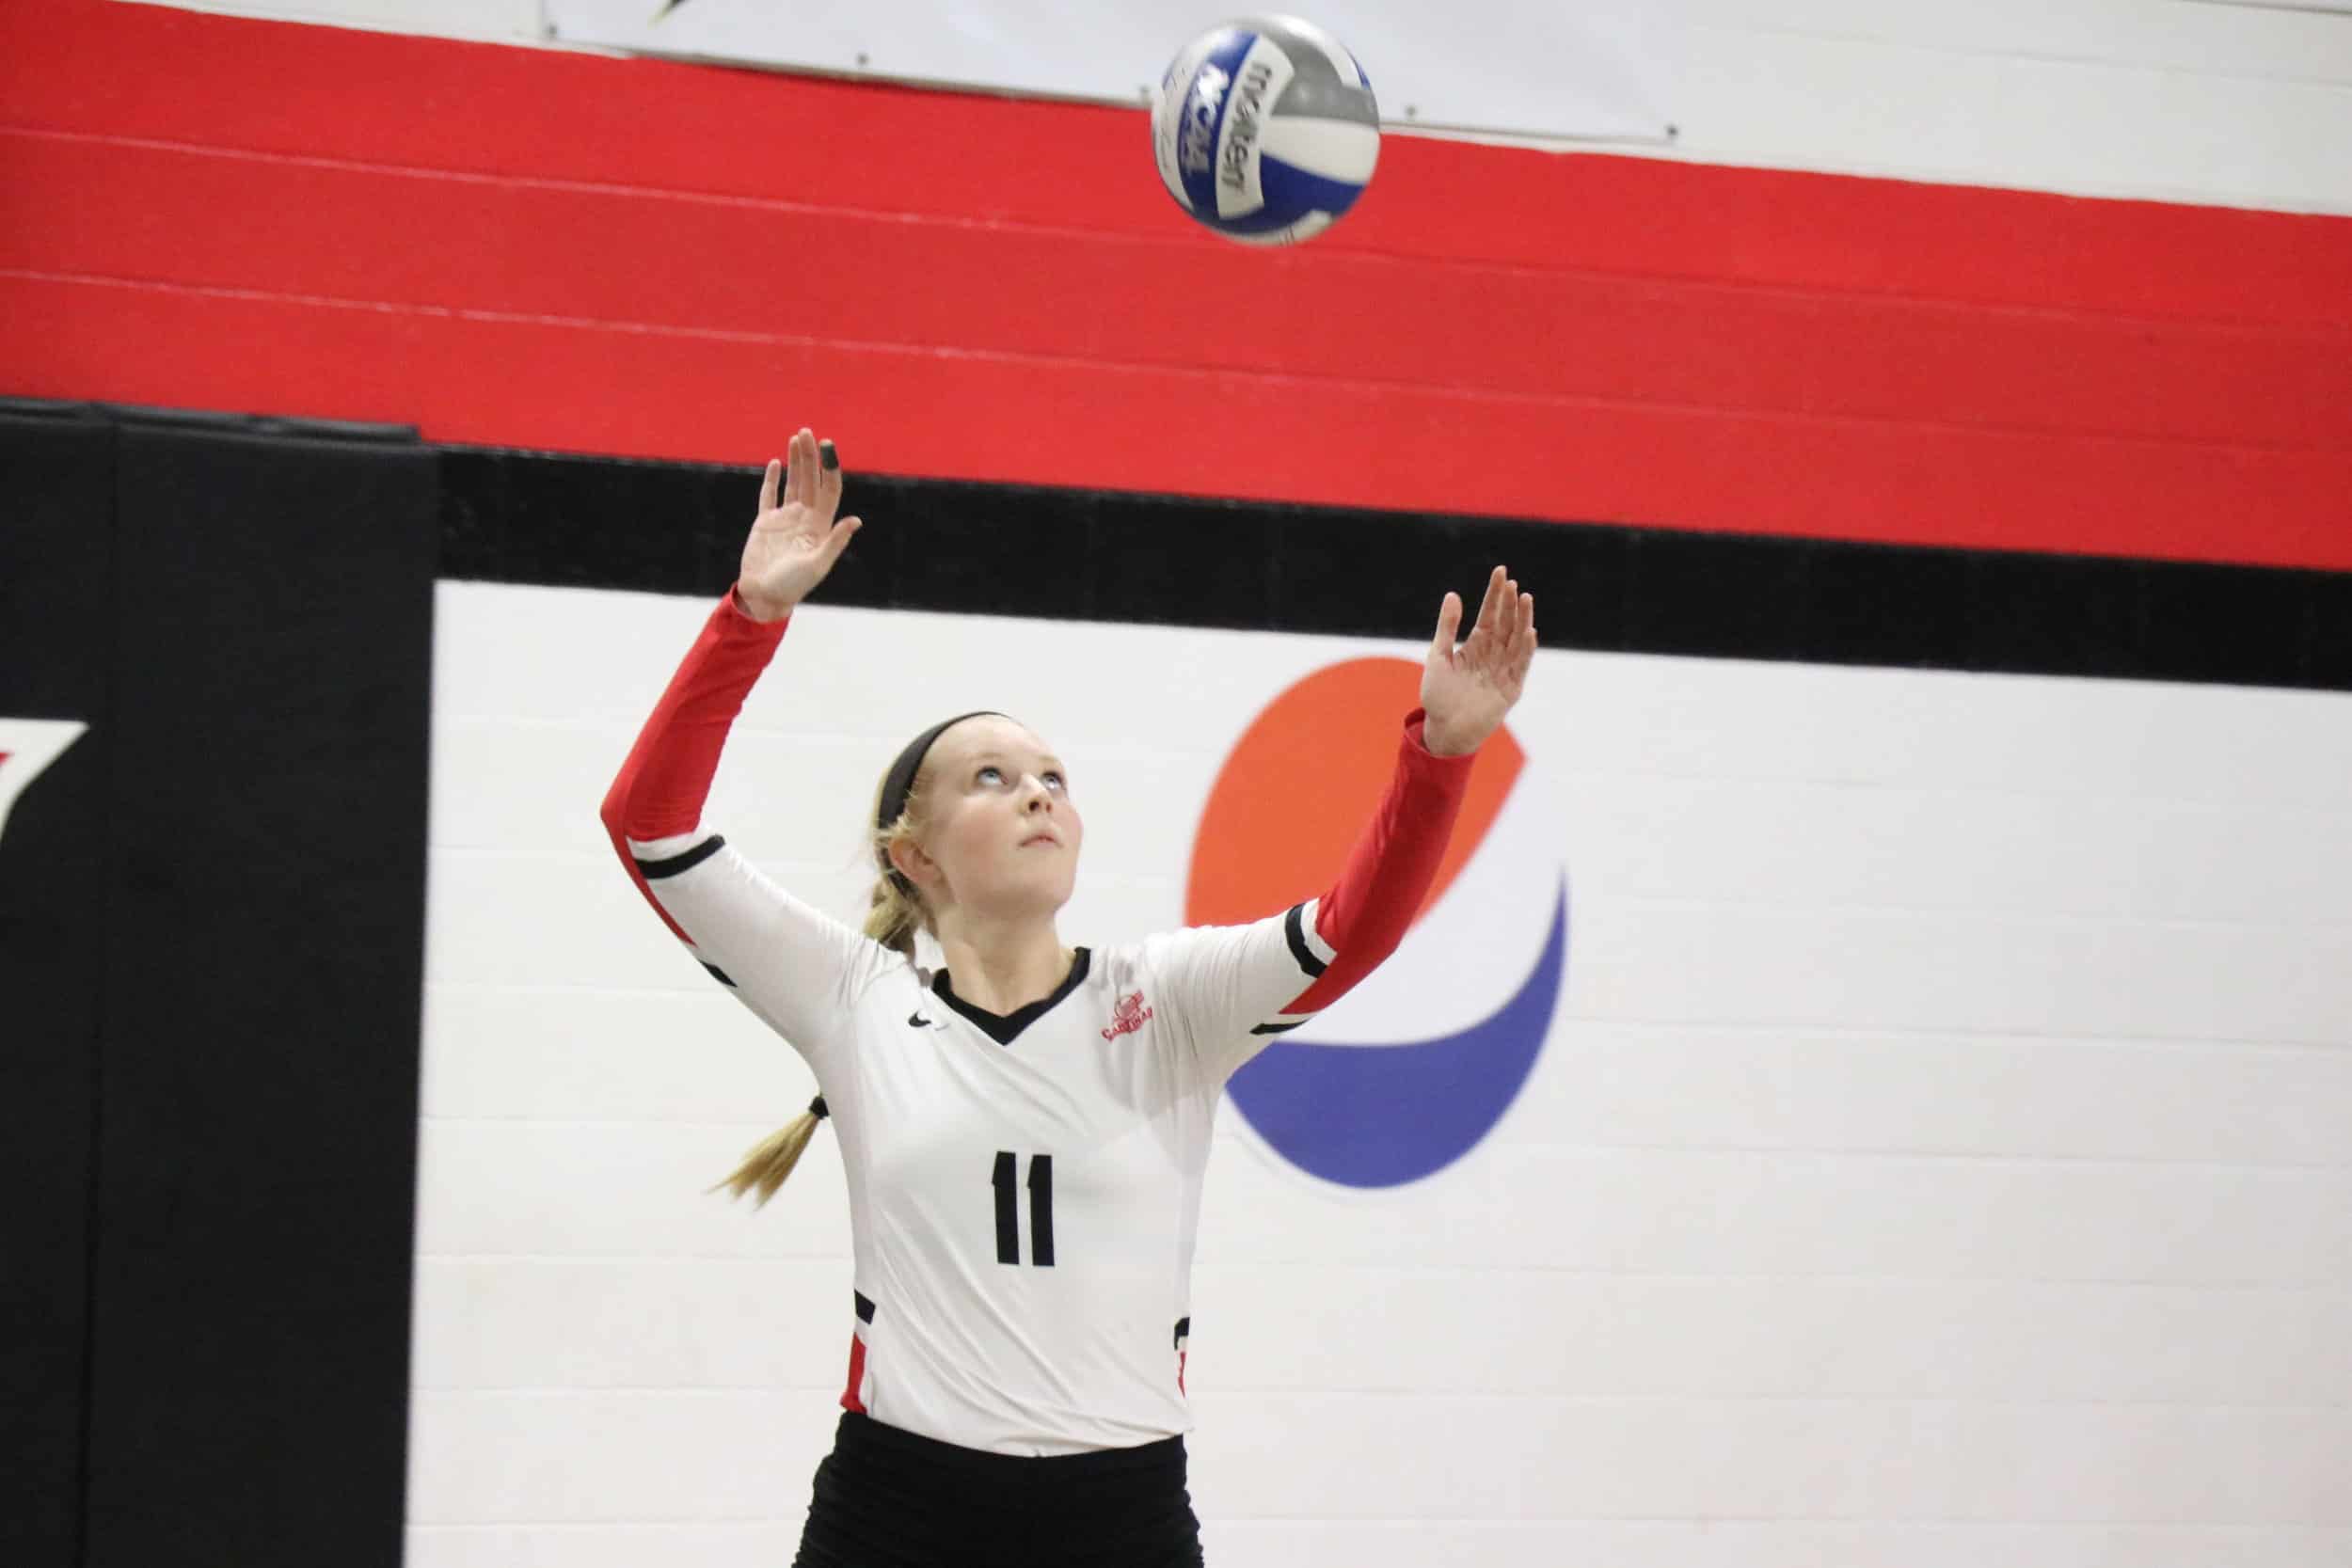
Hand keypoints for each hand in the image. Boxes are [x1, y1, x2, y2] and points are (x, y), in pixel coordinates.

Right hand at [734, 427, 862, 620]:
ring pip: (793, 482)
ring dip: (795, 461)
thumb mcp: (817, 564)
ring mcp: (785, 518)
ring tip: (796, 438)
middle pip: (811, 480)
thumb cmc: (793, 585)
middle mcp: (805, 518)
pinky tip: (775, 463)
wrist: (764, 596)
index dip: (829, 467)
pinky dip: (772, 479)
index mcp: (820, 525)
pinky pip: (769, 496)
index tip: (827, 446)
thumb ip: (835, 541)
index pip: (829, 489)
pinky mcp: (765, 522)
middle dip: (810, 456)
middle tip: (807, 432)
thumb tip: (856, 520)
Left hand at [1420, 566, 1536, 755]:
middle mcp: (1493, 654)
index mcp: (1476, 645)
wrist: (1444, 729)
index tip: (1501, 572)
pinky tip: (1529, 631)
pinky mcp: (1511, 688)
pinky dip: (1526, 649)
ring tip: (1525, 599)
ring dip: (1522, 620)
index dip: (1495, 594)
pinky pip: (1521, 665)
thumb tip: (1452, 595)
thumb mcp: (1437, 656)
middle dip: (1510, 603)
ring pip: (1517, 639)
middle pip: (1506, 623)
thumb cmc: (1437, 695)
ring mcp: (1503, 670)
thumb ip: (1447, 627)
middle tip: (1513, 583)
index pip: (1490, 613)